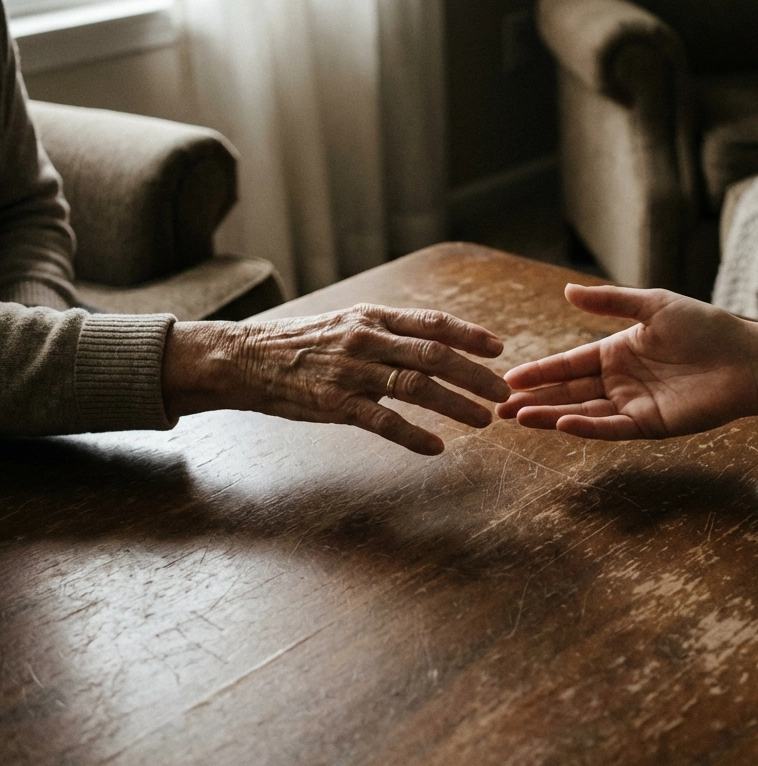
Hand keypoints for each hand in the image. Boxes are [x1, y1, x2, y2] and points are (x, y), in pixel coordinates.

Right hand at [163, 304, 510, 454]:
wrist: (246, 359)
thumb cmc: (303, 343)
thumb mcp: (348, 323)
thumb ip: (388, 331)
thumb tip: (434, 340)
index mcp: (373, 317)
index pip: (432, 322)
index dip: (470, 335)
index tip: (499, 349)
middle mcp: (367, 341)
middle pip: (434, 355)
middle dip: (475, 375)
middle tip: (503, 393)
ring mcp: (352, 373)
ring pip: (417, 388)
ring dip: (456, 405)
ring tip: (484, 419)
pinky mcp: (335, 405)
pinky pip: (383, 422)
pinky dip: (414, 436)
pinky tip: (436, 448)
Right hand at [497, 284, 757, 439]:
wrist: (748, 358)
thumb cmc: (706, 327)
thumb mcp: (654, 306)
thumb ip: (610, 302)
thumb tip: (566, 292)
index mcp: (616, 352)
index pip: (568, 364)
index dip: (539, 371)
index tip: (509, 378)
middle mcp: (619, 381)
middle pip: (568, 392)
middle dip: (533, 400)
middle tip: (499, 408)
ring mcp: (633, 405)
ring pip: (582, 412)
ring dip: (550, 415)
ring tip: (518, 418)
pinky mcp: (650, 424)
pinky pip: (611, 427)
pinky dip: (586, 427)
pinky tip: (562, 424)